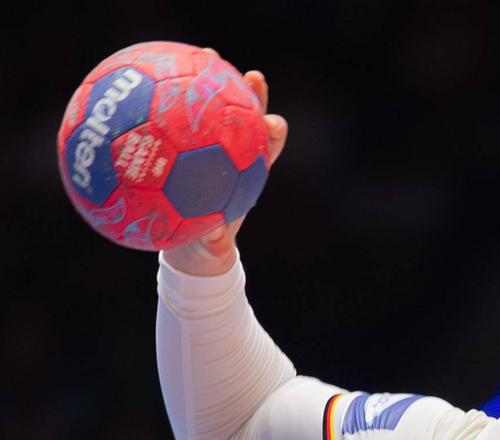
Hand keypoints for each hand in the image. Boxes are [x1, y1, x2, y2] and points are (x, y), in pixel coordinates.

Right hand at [162, 61, 287, 275]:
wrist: (190, 248)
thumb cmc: (206, 247)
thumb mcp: (211, 249)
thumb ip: (214, 243)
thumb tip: (215, 239)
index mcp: (245, 179)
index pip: (266, 151)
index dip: (272, 134)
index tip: (272, 122)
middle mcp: (232, 158)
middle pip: (246, 121)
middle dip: (250, 95)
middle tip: (248, 74)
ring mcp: (208, 149)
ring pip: (213, 109)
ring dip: (209, 81)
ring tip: (206, 54)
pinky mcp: (184, 146)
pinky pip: (175, 117)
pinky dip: (168, 98)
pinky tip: (152, 77)